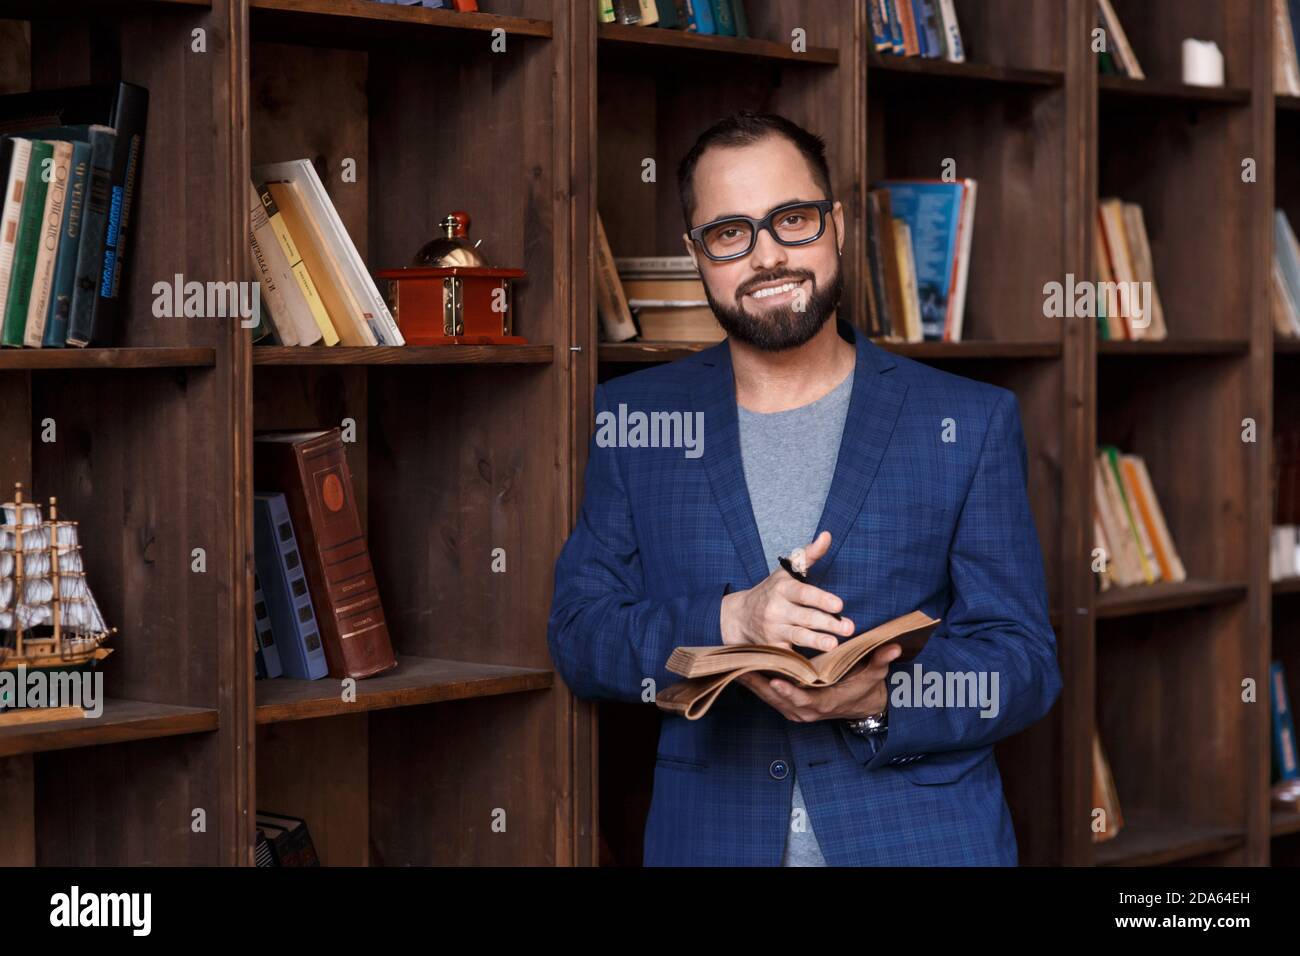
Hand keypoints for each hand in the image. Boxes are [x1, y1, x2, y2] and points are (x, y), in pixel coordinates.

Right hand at [720, 530, 853, 651]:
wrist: (739, 616)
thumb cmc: (771, 591)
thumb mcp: (785, 572)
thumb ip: (808, 555)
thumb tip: (827, 535)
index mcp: (782, 589)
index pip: (803, 593)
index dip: (820, 599)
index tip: (839, 605)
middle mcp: (776, 610)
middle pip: (804, 617)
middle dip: (827, 623)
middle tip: (848, 627)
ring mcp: (774, 630)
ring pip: (798, 636)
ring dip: (817, 641)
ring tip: (834, 644)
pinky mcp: (773, 648)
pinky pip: (789, 655)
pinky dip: (801, 661)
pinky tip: (818, 665)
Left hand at [737, 642, 902, 722]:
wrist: (863, 707)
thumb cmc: (865, 688)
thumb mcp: (874, 674)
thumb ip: (880, 660)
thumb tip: (893, 647)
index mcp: (825, 703)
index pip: (804, 699)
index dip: (788, 691)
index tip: (774, 679)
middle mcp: (807, 711)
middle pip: (779, 699)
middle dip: (760, 684)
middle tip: (741, 667)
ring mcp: (797, 711)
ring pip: (770, 699)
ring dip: (753, 684)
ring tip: (734, 666)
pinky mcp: (790, 707)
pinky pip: (769, 697)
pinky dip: (756, 686)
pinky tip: (742, 670)